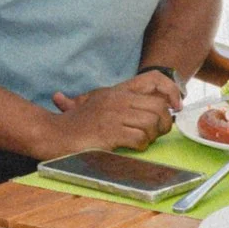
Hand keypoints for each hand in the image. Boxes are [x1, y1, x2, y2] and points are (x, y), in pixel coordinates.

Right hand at [43, 75, 180, 156]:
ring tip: (143, 141)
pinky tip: (132, 147)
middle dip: (164, 123)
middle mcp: (117, 99)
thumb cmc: (76, 123)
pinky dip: (141, 145)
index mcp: (117, 91)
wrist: (52, 134)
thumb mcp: (97, 103)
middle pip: (158, 107)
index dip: (171, 92)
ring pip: (151, 123)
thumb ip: (122, 103)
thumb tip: (154, 105)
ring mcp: (113, 115)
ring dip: (153, 136)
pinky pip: (139, 138)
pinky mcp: (109, 133)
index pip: (154, 80)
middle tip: (159, 132)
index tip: (176, 105)